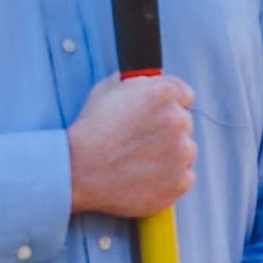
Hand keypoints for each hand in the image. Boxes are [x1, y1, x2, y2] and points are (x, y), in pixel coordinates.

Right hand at [67, 69, 195, 222]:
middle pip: (184, 124)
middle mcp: (177, 120)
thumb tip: (149, 80)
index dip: (167, 106)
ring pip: (186, 151)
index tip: (155, 118)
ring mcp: (181, 152)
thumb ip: (137, 82)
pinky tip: (145, 178)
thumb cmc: (90, 131)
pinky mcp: (179, 181)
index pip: (185, 96)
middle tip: (139, 143)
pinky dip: (169, 180)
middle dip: (166, 132)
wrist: (76, 171)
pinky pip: (185, 177)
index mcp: (163, 93)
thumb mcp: (107, 90)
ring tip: (139, 162)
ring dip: (170, 156)